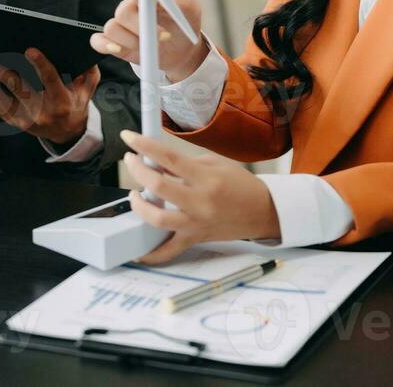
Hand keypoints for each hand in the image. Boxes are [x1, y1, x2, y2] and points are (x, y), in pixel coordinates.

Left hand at [0, 49, 99, 146]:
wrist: (65, 133)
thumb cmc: (74, 104)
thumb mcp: (86, 90)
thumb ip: (88, 72)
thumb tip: (85, 52)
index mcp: (60, 100)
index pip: (51, 80)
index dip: (41, 65)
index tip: (30, 50)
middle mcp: (39, 111)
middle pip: (16, 88)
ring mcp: (22, 117)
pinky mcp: (10, 119)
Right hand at [90, 0, 205, 82]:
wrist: (182, 50)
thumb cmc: (184, 26)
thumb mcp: (190, 10)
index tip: (148, 6)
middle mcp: (131, 10)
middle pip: (122, 12)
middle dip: (140, 26)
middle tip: (162, 36)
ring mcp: (122, 27)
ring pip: (111, 28)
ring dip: (129, 40)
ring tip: (149, 47)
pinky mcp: (116, 44)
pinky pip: (98, 41)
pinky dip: (104, 45)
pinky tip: (117, 49)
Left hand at [119, 129, 280, 264]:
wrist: (263, 212)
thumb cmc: (240, 185)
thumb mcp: (214, 164)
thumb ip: (184, 163)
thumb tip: (155, 160)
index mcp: (207, 178)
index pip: (168, 158)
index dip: (144, 145)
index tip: (129, 137)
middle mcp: (200, 202)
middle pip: (158, 187)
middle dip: (137, 171)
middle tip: (131, 161)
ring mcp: (196, 224)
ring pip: (158, 219)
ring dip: (139, 206)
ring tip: (135, 195)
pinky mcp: (195, 239)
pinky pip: (169, 251)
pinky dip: (151, 254)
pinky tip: (137, 250)